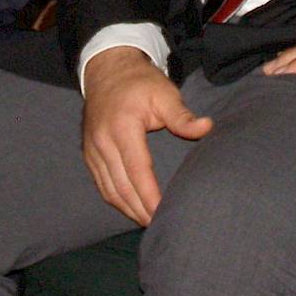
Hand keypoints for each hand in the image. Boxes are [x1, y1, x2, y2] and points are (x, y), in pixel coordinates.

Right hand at [80, 47, 212, 225]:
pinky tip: (130, 207)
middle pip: (121, 186)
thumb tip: (206, 127)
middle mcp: (103, 141)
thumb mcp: (164, 92)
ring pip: (109, 189)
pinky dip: (115, 199)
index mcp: (122, 127)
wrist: (107, 69)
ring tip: (147, 222)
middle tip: (159, 225)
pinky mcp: (88, 152)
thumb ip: (182, 115)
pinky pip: (101, 183)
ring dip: (127, 209)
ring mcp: (92, 148)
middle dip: (140, 209)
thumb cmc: (140, 82)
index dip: (149, 196)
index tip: (162, 213)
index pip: (137, 171)